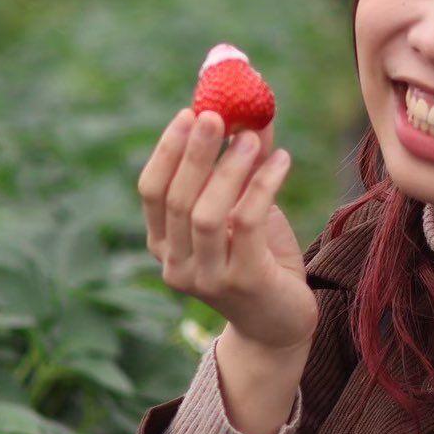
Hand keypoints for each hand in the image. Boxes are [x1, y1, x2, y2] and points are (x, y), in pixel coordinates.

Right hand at [138, 108, 314, 351]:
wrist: (281, 323)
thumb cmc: (260, 258)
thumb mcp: (246, 207)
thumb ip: (244, 165)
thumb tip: (252, 111)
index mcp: (164, 244)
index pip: (151, 192)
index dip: (167, 150)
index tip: (189, 113)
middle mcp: (176, 265)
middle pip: (177, 199)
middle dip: (196, 153)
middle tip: (216, 115)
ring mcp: (206, 279)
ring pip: (206, 215)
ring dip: (228, 169)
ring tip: (252, 138)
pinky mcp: (243, 284)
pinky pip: (246, 226)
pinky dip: (263, 187)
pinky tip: (282, 160)